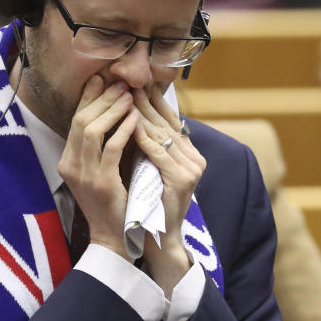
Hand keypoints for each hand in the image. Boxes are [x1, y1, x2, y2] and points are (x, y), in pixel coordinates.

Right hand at [58, 76, 138, 261]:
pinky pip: (111, 147)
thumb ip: (104, 144)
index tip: (103, 80)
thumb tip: (115, 110)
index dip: (89, 98)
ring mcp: (83, 175)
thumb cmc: (114, 201)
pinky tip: (135, 119)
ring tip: (128, 97)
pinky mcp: (101, 182)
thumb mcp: (102, 169)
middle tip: (120, 84)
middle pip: (81, 120)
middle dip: (101, 99)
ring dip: (112, 110)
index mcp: (68, 161)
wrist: (115, 237)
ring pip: (92, 130)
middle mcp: (70, 165)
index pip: (75, 121)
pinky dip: (123, 129)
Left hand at [132, 85, 205, 291]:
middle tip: (128, 80)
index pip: (171, 119)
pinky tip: (130, 124)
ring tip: (126, 95)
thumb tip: (132, 115)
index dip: (154, 100)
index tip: (137, 81)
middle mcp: (195, 159)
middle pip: (167, 122)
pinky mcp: (181, 181)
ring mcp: (190, 170)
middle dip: (146, 100)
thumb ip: (147, 144)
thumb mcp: (149, 168)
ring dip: (142, 113)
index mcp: (189, 155)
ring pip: (162, 134)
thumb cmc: (150, 204)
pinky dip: (143, 137)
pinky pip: (158, 153)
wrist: (159, 240)